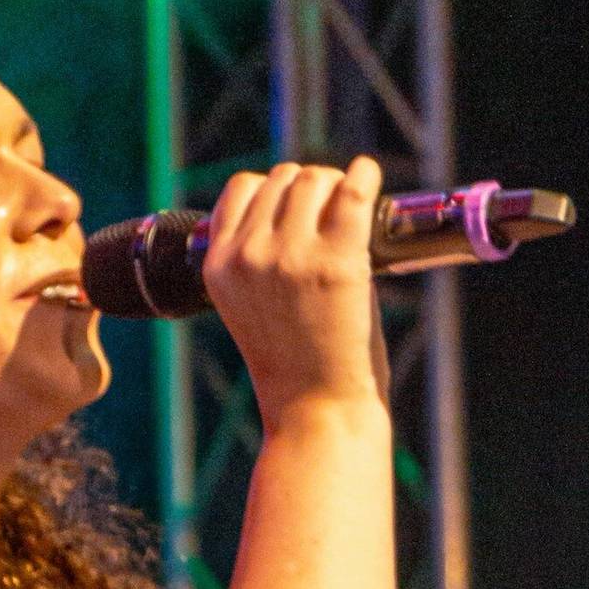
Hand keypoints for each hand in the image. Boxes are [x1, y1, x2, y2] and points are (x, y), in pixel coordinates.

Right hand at [202, 156, 386, 426]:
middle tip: (333, 217)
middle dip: (310, 188)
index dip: (274, 191)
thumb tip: (304, 195)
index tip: (298, 210)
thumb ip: (262, 255)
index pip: (241, 189)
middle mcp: (249, 255)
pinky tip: (369, 178)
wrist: (318, 412)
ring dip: (336, 186)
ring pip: (315, 179)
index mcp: (219, 266)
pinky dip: (365, 176)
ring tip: (351, 213)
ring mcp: (291, 256)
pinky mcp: (336, 262)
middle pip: (283, 178)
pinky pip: (353, 191)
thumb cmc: (296, 365)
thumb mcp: (253, 305)